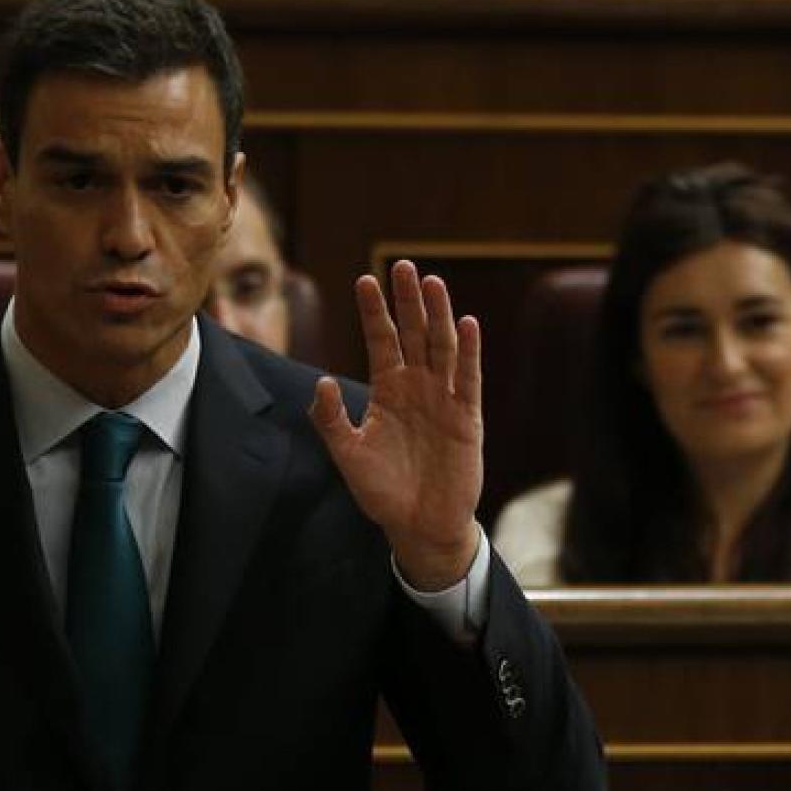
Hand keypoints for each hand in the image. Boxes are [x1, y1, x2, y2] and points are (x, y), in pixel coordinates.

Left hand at [310, 261, 482, 590]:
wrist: (420, 525)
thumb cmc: (383, 492)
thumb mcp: (348, 456)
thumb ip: (332, 420)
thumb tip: (321, 381)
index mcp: (388, 391)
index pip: (381, 341)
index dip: (374, 312)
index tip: (364, 280)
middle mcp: (417, 387)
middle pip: (413, 333)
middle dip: (407, 301)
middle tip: (403, 265)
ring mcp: (444, 399)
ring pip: (442, 347)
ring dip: (439, 315)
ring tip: (433, 283)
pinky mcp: (467, 417)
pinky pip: (469, 378)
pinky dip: (470, 352)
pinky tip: (468, 324)